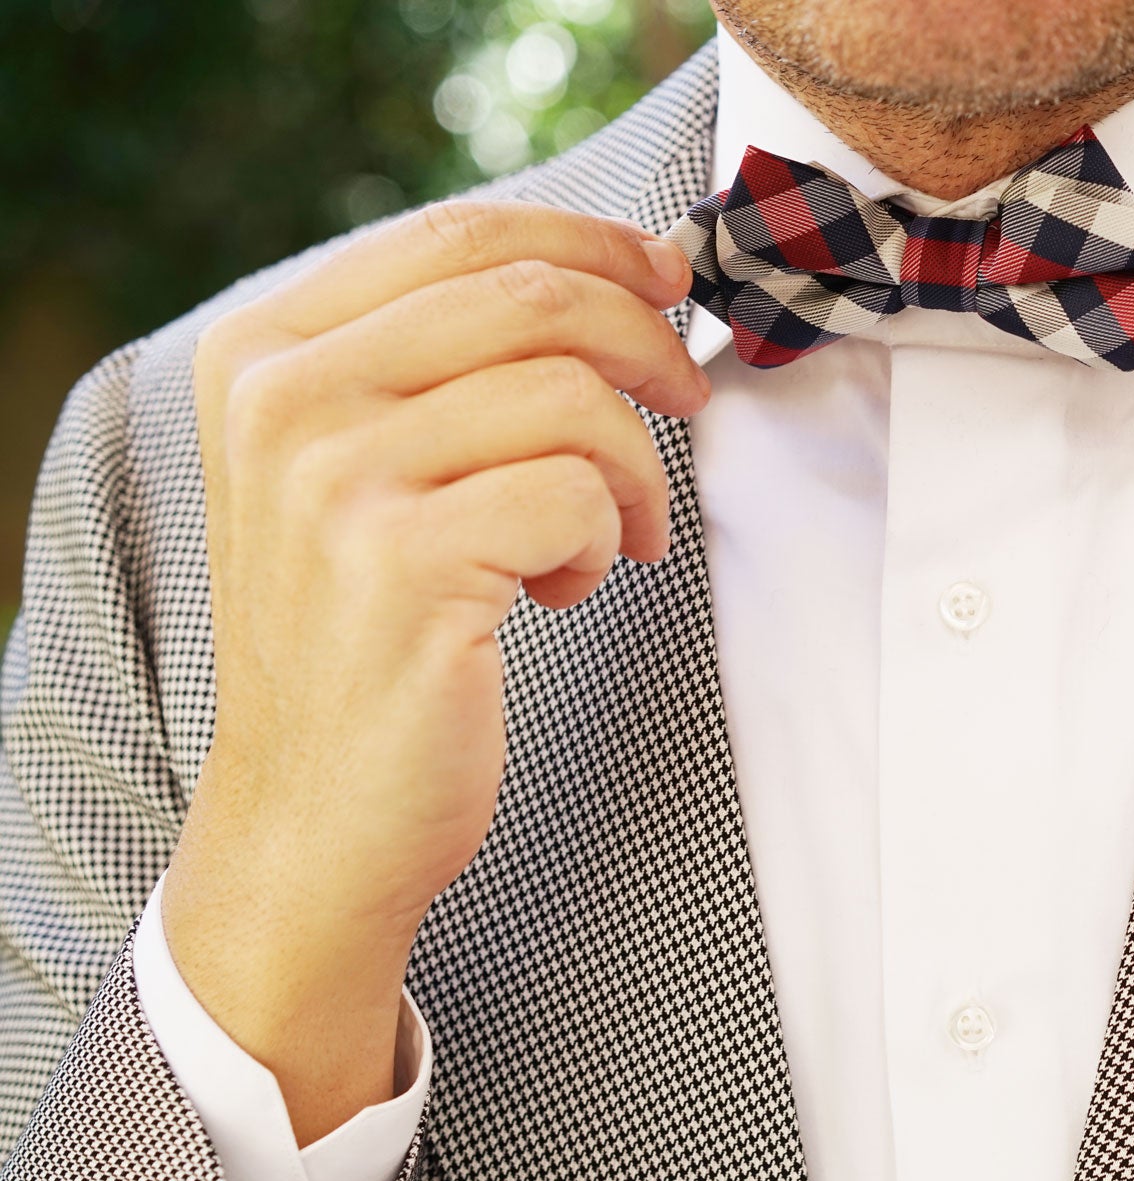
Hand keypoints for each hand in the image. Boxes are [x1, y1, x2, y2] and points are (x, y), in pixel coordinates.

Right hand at [160, 200, 707, 1143]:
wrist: (315, 813)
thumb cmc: (370, 633)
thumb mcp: (366, 468)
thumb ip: (450, 362)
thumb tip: (629, 270)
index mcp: (265, 348)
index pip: (461, 234)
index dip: (591, 242)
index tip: (666, 277)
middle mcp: (283, 396)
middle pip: (531, 297)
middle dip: (646, 343)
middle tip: (688, 400)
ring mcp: (334, 478)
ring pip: (572, 397)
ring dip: (632, 470)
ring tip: (609, 536)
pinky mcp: (404, 562)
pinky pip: (579, 492)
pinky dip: (603, 538)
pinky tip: (563, 590)